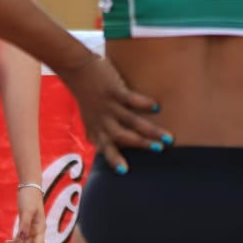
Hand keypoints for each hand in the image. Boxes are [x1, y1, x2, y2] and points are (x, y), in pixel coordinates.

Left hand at [2, 184, 45, 242]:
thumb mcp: (27, 211)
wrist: (28, 187)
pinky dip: (12, 242)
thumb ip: (24, 225)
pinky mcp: (24, 225)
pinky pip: (19, 238)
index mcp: (40, 228)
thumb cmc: (30, 198)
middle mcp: (36, 231)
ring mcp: (30, 229)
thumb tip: (22, 239)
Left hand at [56, 55, 168, 173]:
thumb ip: (96, 132)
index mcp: (96, 128)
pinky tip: (156, 107)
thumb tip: (102, 149)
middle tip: (159, 150)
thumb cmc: (87, 96)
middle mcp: (102, 120)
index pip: (105, 147)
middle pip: (122, 137)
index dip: (113, 159)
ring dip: (149, 130)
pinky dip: (143, 103)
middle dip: (140, 145)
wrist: (76, 70)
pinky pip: (130, 99)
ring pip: (130, 120)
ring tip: (166, 137)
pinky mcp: (113, 90)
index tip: (124, 172)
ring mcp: (108, 105)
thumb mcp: (88, 118)